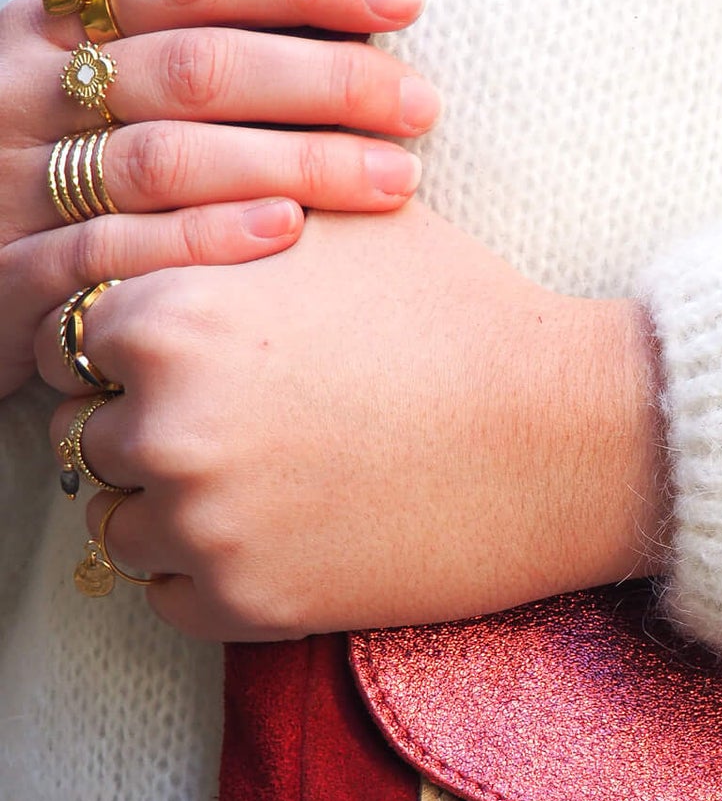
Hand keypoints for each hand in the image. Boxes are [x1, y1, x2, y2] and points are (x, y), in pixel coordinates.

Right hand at [0, 0, 440, 397]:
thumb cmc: (48, 176)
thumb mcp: (91, 91)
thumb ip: (185, 59)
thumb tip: (348, 32)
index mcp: (56, 26)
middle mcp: (27, 90)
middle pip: (197, 68)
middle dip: (325, 82)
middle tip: (422, 107)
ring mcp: (11, 182)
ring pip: (166, 159)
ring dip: (295, 164)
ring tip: (396, 180)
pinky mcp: (9, 274)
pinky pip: (114, 250)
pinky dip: (207, 238)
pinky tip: (290, 234)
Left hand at [38, 205, 669, 639]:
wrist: (566, 436)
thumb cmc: (464, 315)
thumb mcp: (341, 221)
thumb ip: (229, 210)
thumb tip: (172, 194)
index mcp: (167, 316)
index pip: (76, 342)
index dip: (142, 348)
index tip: (207, 360)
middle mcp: (164, 424)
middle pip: (90, 434)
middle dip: (152, 428)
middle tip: (247, 425)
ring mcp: (201, 524)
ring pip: (119, 522)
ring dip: (172, 507)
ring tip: (266, 483)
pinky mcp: (245, 605)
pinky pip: (167, 598)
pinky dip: (210, 574)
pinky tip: (284, 537)